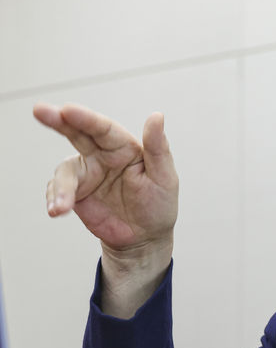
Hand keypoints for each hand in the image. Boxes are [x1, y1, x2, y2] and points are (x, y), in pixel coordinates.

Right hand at [35, 103, 178, 316]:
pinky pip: (58, 190)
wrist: (145, 237)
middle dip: (56, 120)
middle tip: (39, 110)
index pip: (104, 129)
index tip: (67, 110)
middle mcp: (103, 155)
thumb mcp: (164, 177)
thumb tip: (157, 116)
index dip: (86, 119)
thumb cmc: (159, 204)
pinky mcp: (75, 192)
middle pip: (77, 133)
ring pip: (65, 169)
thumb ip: (158, 147)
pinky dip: (55, 199)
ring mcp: (87, 173)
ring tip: (61, 207)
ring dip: (60, 186)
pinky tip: (57, 211)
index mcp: (125, 147)